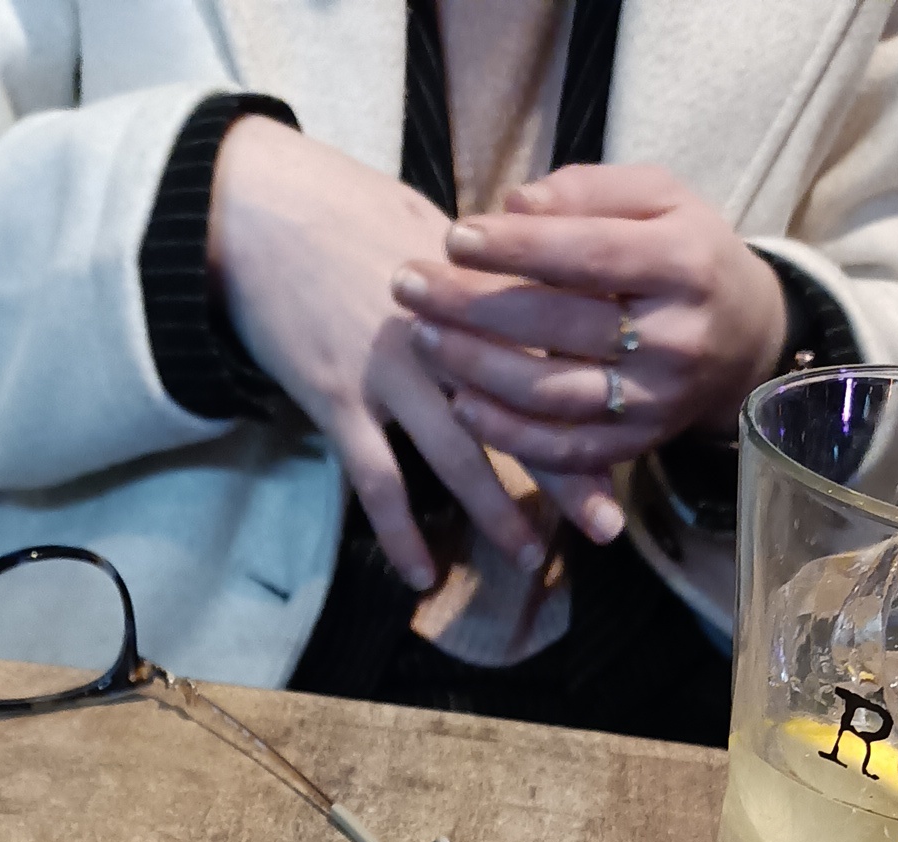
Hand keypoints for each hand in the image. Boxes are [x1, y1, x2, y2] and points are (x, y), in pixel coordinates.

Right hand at [208, 119, 624, 587]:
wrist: (261, 211)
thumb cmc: (342, 213)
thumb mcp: (429, 228)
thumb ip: (482, 273)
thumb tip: (531, 292)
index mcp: (475, 290)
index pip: (550, 352)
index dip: (594, 400)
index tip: (636, 439)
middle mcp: (445, 334)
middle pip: (522, 410)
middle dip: (569, 473)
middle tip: (607, 524)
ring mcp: (392, 371)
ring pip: (458, 452)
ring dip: (496, 510)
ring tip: (530, 557)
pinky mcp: (340, 399)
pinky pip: (377, 480)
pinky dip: (400, 531)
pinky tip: (420, 574)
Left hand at [392, 163, 788, 473]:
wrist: (745, 338)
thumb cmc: (686, 253)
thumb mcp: (659, 198)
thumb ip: (589, 192)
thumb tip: (515, 205)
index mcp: (682, 264)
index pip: (587, 256)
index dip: (515, 249)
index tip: (453, 237)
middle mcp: (674, 338)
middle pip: (557, 325)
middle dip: (472, 305)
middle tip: (407, 285)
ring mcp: (655, 400)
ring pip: (551, 394)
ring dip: (476, 369)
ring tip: (423, 338)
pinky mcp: (638, 445)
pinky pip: (564, 450)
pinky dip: (507, 434)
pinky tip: (460, 406)